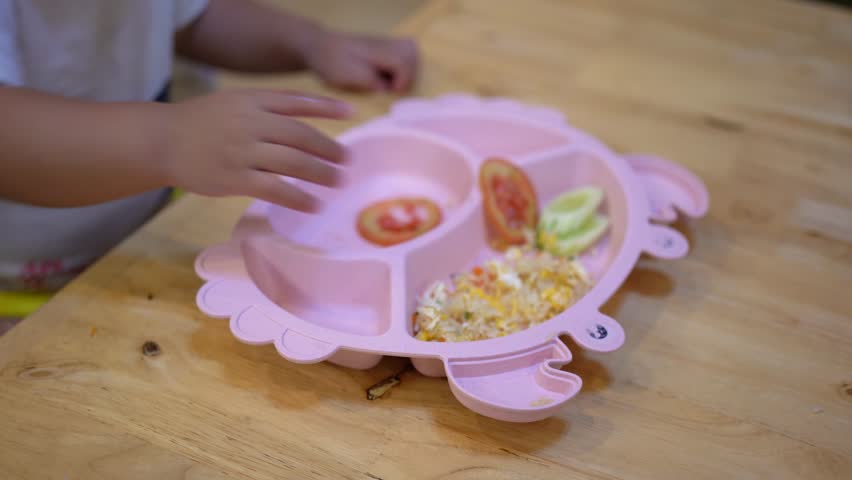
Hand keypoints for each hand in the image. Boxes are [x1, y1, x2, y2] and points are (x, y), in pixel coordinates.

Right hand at [162, 89, 350, 211]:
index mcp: (252, 101)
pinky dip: (299, 198)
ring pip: (293, 163)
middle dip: (329, 149)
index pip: (297, 102)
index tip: (350, 114)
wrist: (162, 141)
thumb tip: (313, 110)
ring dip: (322, 174)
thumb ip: (271, 104)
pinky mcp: (235, 179)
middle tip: (348, 161)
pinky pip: (275, 189)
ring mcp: (242, 152)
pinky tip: (315, 205)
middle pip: (301, 136)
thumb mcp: (235, 101)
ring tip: (339, 182)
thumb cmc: (204, 122)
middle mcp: (250, 124)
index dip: (326, 107)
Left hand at [305, 31, 418, 92]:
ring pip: (410, 50)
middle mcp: (384, 44)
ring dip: (407, 69)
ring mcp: (384, 44)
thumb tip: (389, 90)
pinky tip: (388, 77)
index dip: (403, 80)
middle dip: (409, 73)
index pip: (403, 62)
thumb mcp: (347, 75)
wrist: (317, 46)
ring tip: (394, 83)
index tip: (392, 92)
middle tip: (394, 88)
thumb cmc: (331, 63)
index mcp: (377, 52)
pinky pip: (402, 52)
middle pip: (412, 52)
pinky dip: (401, 65)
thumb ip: (369, 80)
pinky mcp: (381, 47)